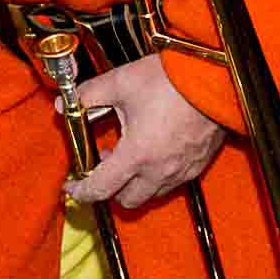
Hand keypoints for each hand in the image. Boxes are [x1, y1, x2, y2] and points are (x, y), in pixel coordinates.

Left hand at [61, 55, 225, 210]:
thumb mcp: (120, 82)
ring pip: (151, 193)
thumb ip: (88, 95)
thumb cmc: (171, 81)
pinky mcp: (197, 165)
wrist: (214, 79)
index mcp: (136, 155)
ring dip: (135, 182)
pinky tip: (153, 148)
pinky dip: (156, 175)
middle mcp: (159, 171)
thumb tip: (65, 102)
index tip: (72, 186)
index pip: (101, 189)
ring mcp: (181, 171)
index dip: (81, 191)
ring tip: (129, 151)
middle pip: (127, 200)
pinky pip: (172, 182)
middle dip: (110, 187)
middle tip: (104, 162)